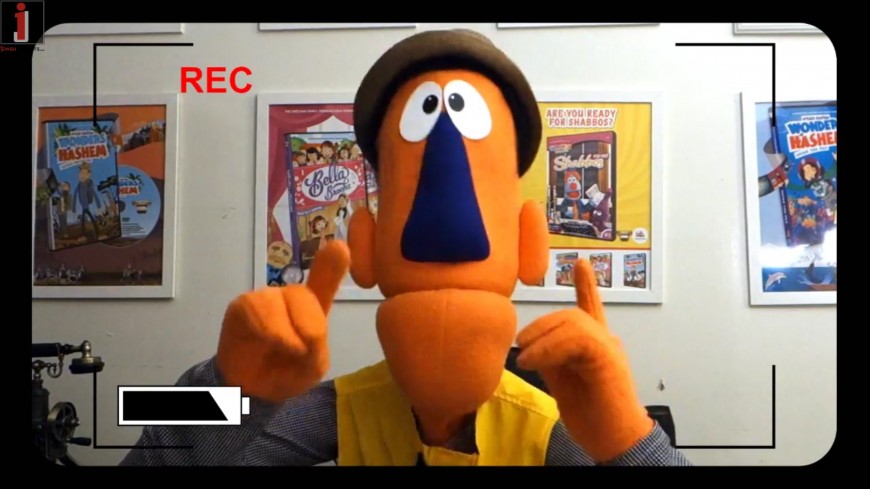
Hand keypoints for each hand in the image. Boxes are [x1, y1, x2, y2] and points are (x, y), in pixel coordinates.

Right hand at [216, 240, 349, 402]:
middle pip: (303, 295)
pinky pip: (256, 307)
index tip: (340, 247)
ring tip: (287, 351)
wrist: (253, 391)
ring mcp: (267, 298)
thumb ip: (316, 342)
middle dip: (309, 325)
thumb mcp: (313, 365)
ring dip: (287, 331)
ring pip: (280, 300)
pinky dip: (268, 328)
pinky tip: (269, 342)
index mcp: (313, 307)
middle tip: (305, 352)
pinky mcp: (243, 305)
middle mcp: (291, 296)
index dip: (331, 265)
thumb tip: (307, 328)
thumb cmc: (286, 373)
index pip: (324, 280)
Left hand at [516, 259, 652, 461]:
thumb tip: (532, 345)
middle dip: (541, 325)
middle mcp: (605, 341)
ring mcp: (609, 348)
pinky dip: (551, 347)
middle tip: (522, 345)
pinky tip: (536, 361)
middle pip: (572, 314)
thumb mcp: (561, 381)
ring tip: (527, 357)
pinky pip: (578, 338)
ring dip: (543, 338)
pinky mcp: (608, 359)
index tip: (580, 262)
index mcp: (595, 344)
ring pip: (574, 322)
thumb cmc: (592, 416)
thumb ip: (551, 358)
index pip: (590, 308)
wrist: (614, 442)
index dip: (586, 285)